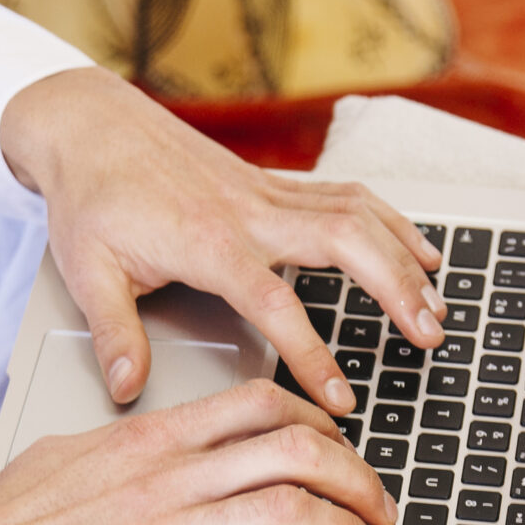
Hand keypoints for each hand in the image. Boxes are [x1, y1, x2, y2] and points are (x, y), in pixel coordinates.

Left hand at [0, 67, 443, 414]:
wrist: (89, 125)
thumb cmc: (89, 198)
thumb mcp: (88, 271)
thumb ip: (114, 333)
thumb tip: (126, 390)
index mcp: (208, 242)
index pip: (276, 305)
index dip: (312, 355)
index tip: (340, 399)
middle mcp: (249, 211)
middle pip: (345, 242)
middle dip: (394, 289)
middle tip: (428, 336)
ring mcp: (265, 191)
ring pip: (356, 213)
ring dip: (403, 255)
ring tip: (437, 301)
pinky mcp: (270, 182)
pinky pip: (345, 196)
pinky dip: (389, 221)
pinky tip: (415, 248)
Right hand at [0, 381, 397, 524]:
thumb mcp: (60, 462)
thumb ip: (120, 452)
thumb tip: (148, 444)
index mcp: (145, 441)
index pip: (255, 404)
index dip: (317, 420)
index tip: (341, 446)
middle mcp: (165, 478)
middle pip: (293, 447)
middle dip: (354, 474)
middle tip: (376, 504)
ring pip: (290, 508)